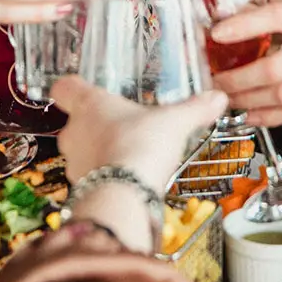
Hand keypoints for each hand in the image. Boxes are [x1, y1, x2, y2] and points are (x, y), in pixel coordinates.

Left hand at [50, 76, 227, 188]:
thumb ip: (195, 109)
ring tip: (127, 155)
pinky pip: (91, 179)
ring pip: (82, 152)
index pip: (64, 88)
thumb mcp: (174, 122)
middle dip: (95, 127)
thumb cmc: (140, 146)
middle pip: (74, 123)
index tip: (82, 87)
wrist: (126, 194)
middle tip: (120, 126)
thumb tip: (217, 97)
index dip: (72, 87)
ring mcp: (75, 163)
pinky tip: (127, 178)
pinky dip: (106, 178)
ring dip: (100, 153)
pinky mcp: (82, 189)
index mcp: (89, 105)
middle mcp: (74, 133)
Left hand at [207, 0, 281, 125]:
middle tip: (213, 81)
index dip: (244, 26)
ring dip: (248, 100)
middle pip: (275, 67)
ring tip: (225, 100)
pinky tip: (250, 116)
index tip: (216, 33)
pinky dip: (270, 117)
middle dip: (237, 78)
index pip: (277, 17)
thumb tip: (245, 4)